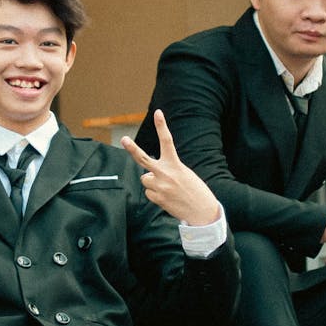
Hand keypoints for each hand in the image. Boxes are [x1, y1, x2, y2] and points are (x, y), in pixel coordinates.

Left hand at [121, 110, 218, 225]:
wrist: (202, 212)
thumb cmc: (195, 191)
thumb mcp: (184, 173)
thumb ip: (166, 170)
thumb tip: (148, 175)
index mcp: (175, 164)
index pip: (167, 141)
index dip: (161, 126)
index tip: (158, 113)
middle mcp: (165, 174)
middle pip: (143, 158)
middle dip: (132, 148)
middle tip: (124, 139)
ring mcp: (159, 187)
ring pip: (145, 179)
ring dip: (152, 182)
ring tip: (168, 188)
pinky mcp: (157, 199)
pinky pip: (149, 192)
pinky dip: (156, 194)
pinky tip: (168, 198)